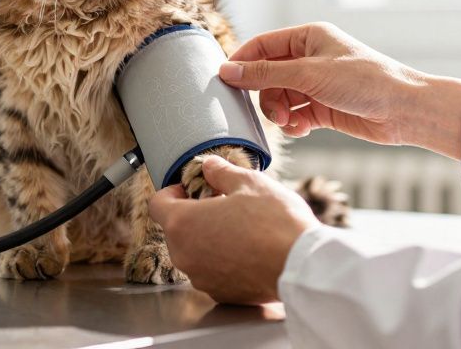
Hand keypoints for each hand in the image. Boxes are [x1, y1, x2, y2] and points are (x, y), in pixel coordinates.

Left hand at [149, 156, 316, 303]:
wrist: (303, 266)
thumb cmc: (275, 223)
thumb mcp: (248, 182)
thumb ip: (220, 172)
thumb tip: (209, 166)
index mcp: (182, 224)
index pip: (157, 204)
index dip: (172, 191)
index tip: (190, 188)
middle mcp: (185, 255)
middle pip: (176, 229)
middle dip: (194, 214)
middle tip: (220, 204)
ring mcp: (201, 278)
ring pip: (194, 252)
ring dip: (208, 238)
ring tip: (239, 227)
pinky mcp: (221, 294)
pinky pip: (212, 272)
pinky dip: (223, 260)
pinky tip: (248, 250)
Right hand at [219, 23, 460, 159]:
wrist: (405, 111)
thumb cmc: (366, 81)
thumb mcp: (310, 73)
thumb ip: (266, 74)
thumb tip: (228, 71)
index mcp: (309, 37)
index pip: (263, 45)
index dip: (243, 62)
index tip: (225, 81)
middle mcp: (311, 59)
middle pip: (268, 75)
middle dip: (265, 95)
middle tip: (272, 112)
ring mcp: (317, 84)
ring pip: (280, 97)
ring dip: (279, 112)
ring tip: (289, 123)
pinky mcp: (324, 108)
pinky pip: (295, 114)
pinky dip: (293, 124)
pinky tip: (301, 130)